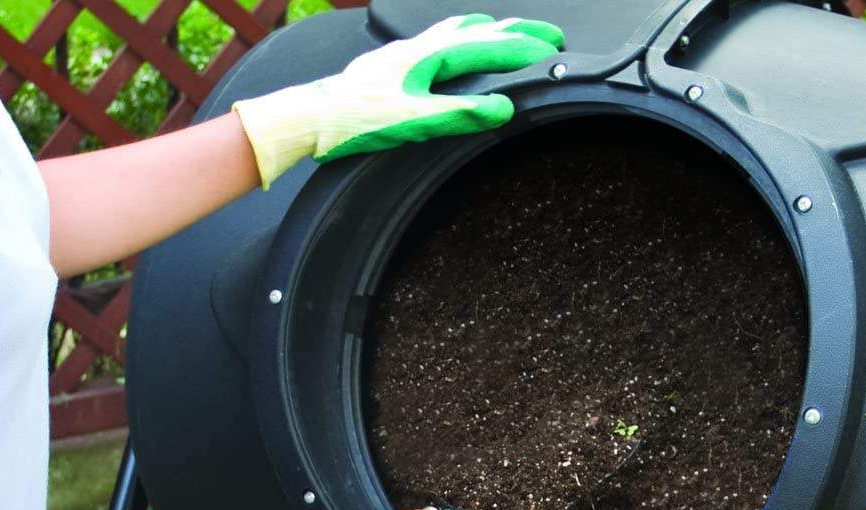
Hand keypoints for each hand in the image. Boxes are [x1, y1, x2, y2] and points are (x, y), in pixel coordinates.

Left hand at [233, 14, 565, 187]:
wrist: (311, 119)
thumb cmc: (354, 121)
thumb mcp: (413, 123)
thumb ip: (459, 115)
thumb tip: (502, 109)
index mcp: (427, 57)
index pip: (488, 46)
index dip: (524, 48)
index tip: (554, 50)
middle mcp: (417, 48)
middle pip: (477, 31)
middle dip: (516, 33)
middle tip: (546, 37)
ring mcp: (404, 55)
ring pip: (455, 32)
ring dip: (488, 32)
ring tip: (507, 35)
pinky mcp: (392, 68)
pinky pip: (437, 44)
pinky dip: (460, 42)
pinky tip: (452, 55)